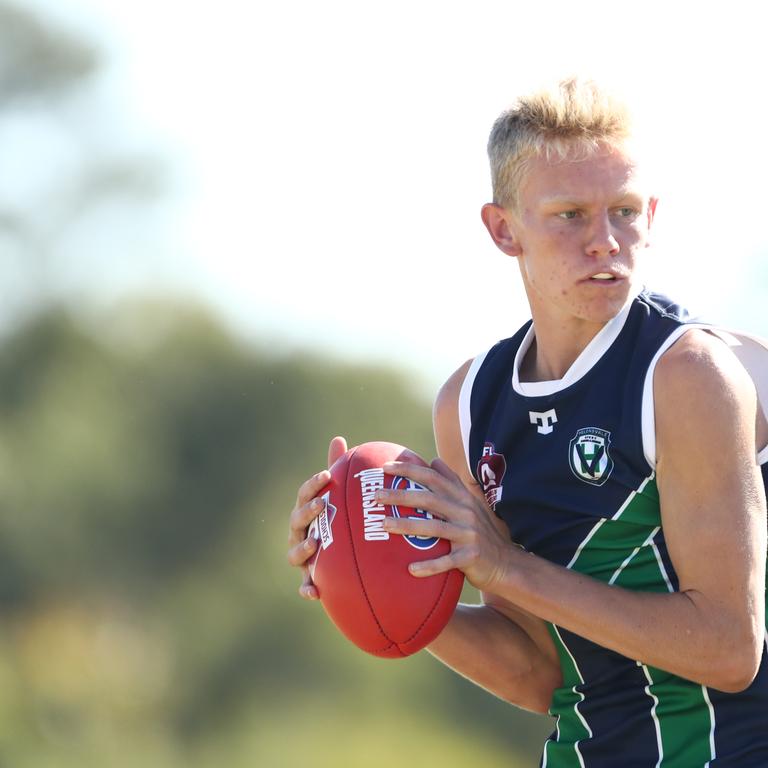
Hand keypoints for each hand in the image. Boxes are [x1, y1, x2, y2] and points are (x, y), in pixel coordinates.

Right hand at [287, 436, 347, 599]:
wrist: (341, 557)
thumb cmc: (338, 519)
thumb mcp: (340, 497)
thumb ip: (338, 471)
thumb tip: (338, 439)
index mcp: (306, 511)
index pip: (305, 494)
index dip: (314, 485)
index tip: (327, 476)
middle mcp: (299, 532)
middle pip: (297, 520)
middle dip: (308, 512)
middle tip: (322, 505)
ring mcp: (301, 556)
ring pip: (295, 552)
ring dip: (303, 547)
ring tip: (315, 543)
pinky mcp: (309, 578)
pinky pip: (305, 585)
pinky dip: (307, 588)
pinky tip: (314, 592)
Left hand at [375, 457, 517, 592]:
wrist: (506, 564)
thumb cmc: (480, 532)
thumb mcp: (471, 504)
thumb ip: (452, 482)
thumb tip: (434, 460)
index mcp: (462, 497)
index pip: (433, 477)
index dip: (409, 469)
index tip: (385, 467)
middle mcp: (466, 511)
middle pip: (428, 498)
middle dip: (400, 494)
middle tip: (375, 495)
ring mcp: (469, 534)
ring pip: (434, 528)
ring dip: (407, 525)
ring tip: (384, 525)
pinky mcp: (471, 556)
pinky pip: (446, 561)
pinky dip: (429, 566)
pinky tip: (410, 570)